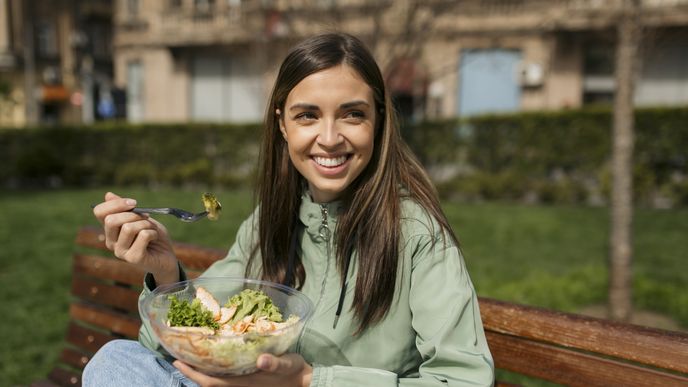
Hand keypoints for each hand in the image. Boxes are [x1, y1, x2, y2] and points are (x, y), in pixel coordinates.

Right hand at [93, 192, 178, 284]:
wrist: (167, 257)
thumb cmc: (153, 236)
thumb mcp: (141, 218)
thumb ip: (125, 209)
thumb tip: (108, 195)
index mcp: (110, 230)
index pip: (99, 212)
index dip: (116, 204)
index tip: (133, 203)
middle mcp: (111, 242)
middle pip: (111, 220)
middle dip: (133, 214)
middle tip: (146, 218)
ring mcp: (120, 252)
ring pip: (128, 227)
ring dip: (146, 224)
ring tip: (152, 230)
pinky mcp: (133, 258)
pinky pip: (143, 236)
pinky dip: (153, 233)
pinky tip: (155, 238)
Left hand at [173, 353, 312, 386]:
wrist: (304, 382)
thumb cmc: (294, 371)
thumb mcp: (287, 364)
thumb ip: (275, 363)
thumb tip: (261, 360)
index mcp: (245, 383)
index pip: (212, 381)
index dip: (194, 374)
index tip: (179, 361)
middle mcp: (240, 385)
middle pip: (209, 383)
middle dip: (192, 372)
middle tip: (177, 355)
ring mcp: (243, 384)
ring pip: (215, 381)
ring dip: (201, 371)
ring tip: (190, 356)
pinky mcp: (247, 380)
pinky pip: (224, 378)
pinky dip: (214, 370)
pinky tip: (212, 360)